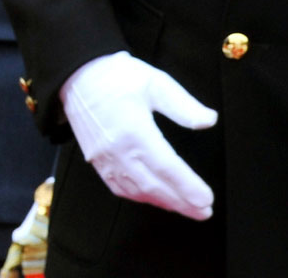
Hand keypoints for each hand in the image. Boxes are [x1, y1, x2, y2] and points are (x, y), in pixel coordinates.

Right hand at [59, 51, 217, 219]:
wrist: (79, 76)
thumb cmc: (117, 76)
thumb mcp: (155, 81)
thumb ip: (183, 105)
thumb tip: (209, 121)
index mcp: (134, 129)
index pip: (166, 166)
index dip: (188, 186)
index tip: (206, 199)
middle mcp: (117, 149)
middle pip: (154, 186)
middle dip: (182, 202)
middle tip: (204, 211)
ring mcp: (104, 158)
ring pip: (137, 191)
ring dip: (163, 202)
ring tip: (187, 208)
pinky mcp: (97, 161)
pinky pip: (120, 188)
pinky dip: (141, 197)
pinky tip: (156, 198)